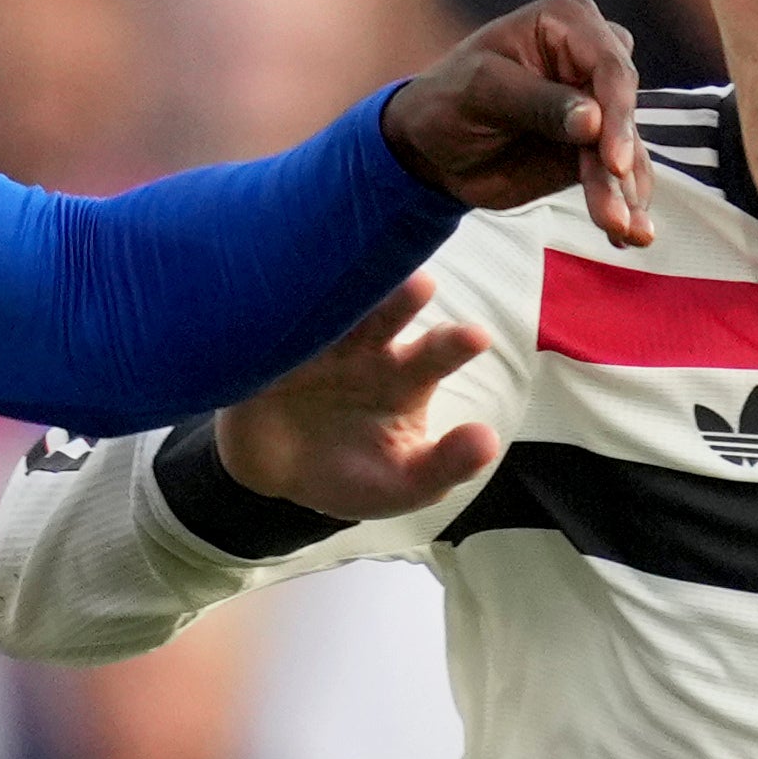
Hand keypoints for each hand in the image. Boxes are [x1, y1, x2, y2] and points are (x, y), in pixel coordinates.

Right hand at [213, 277, 504, 524]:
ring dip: (343, 288)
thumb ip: (445, 465)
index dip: (453, 343)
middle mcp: (368, 345)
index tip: (474, 337)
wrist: (274, 479)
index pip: (437, 352)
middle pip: (387, 313)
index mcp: (407, 374)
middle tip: (419, 286)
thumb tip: (488, 441)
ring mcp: (317, 340)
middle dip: (401, 298)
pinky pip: (273, 320)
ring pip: (332, 305)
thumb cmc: (349, 474)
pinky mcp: (269, 344)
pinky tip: (282, 290)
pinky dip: (278, 304)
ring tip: (354, 274)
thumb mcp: (402, 484)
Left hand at [376, 0, 649, 248]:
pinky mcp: (593, 148)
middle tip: (619, 210)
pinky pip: (617, 176)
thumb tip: (594, 121)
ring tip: (627, 232)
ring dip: (627, 192)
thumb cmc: (446, 101)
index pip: (609, 65)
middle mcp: (591, 57)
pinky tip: (627, 235)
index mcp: (567, 22)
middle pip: (624, 108)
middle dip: (622, 160)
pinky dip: (622, 204)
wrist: (429, 147)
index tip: (613, 162)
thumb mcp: (481, 92)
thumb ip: (538, 103)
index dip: (617, 114)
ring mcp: (597, 104)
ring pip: (625, 147)